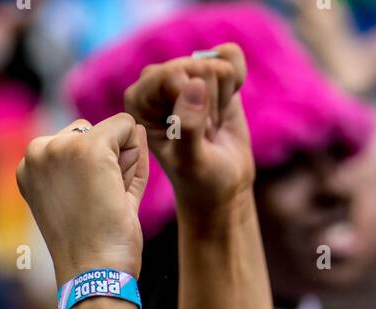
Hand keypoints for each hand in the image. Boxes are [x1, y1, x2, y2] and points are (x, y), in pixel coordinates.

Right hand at [16, 114, 148, 285]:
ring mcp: (60, 147)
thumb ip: (104, 164)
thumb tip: (134, 126)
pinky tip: (117, 193)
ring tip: (107, 202)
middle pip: (93, 132)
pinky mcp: (88, 149)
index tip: (87, 207)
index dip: (97, 174)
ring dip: (123, 164)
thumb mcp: (88, 200)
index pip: (77, 143)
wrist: (93, 277)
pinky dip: (136, 158)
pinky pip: (127, 126)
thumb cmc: (95, 250)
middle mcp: (36, 150)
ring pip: (113, 129)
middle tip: (100, 208)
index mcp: (30, 166)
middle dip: (110, 163)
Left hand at [124, 44, 253, 220]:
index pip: (171, 75)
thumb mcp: (190, 162)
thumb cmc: (200, 180)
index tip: (192, 136)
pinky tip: (224, 106)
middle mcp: (157, 81)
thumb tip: (196, 84)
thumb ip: (188, 127)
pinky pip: (231, 55)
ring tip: (210, 127)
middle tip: (204, 135)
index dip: (192, 105)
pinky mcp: (208, 70)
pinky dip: (236, 82)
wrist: (222, 186)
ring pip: (218, 65)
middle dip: (209, 106)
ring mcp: (184, 73)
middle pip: (197, 68)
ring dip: (222, 101)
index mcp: (139, 101)